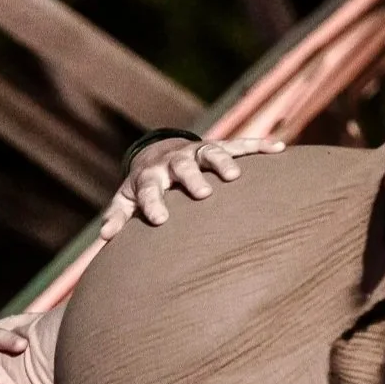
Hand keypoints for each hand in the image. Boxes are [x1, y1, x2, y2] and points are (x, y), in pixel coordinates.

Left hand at [98, 134, 285, 240]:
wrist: (156, 154)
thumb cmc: (143, 187)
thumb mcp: (126, 200)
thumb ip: (118, 217)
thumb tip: (105, 238)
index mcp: (151, 176)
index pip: (149, 189)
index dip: (153, 204)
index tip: (160, 220)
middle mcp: (174, 161)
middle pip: (182, 166)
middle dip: (192, 178)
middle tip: (203, 194)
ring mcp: (198, 152)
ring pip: (211, 152)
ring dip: (223, 161)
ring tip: (235, 177)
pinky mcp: (219, 147)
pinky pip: (241, 144)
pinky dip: (259, 146)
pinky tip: (279, 149)